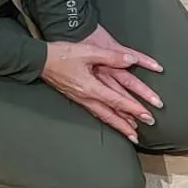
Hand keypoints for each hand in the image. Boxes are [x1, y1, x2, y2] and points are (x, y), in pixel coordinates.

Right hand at [40, 24, 163, 142]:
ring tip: (130, 134)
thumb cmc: (63, 54)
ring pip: (103, 117)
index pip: (117, 101)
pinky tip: (112, 122)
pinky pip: (96, 113)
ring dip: (118, 126)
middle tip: (140, 135)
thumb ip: (111, 56)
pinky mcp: (77, 98)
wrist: (40, 60)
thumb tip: (131, 60)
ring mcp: (81, 100)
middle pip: (111, 116)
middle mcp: (87, 98)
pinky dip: (107, 119)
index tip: (147, 115)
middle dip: (126, 126)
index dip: (133, 109)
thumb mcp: (88, 52)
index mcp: (91, 87)